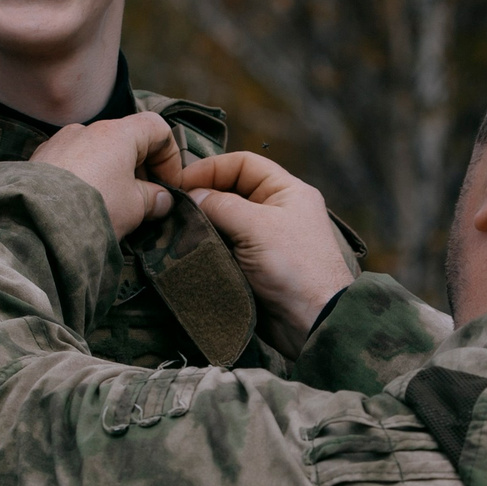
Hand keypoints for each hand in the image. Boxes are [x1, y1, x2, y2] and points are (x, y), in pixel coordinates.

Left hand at [32, 115, 179, 238]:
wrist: (35, 221)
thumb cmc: (94, 207)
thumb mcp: (135, 207)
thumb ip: (153, 199)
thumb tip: (161, 200)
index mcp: (116, 133)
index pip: (157, 128)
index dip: (170, 157)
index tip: (170, 187)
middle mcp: (86, 130)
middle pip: (126, 140)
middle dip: (141, 169)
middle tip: (145, 201)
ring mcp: (59, 142)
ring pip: (97, 153)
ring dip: (112, 175)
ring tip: (112, 206)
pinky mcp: (39, 160)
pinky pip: (71, 164)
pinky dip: (85, 179)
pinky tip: (83, 205)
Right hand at [177, 151, 356, 356]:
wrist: (311, 321)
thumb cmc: (294, 267)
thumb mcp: (256, 226)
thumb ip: (221, 205)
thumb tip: (191, 195)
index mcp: (287, 190)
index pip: (243, 164)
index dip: (211, 168)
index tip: (181, 182)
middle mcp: (276, 209)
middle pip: (231, 190)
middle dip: (203, 196)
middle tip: (174, 206)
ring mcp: (265, 238)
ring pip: (225, 219)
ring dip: (203, 222)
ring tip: (177, 227)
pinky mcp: (254, 264)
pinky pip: (225, 245)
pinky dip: (208, 244)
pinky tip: (190, 247)